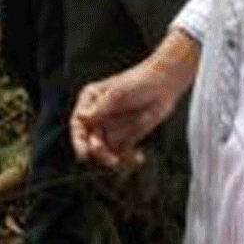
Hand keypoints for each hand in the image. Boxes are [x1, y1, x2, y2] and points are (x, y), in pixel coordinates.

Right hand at [71, 44, 192, 168]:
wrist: (164, 84)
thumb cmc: (139, 82)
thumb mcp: (118, 94)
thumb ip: (100, 108)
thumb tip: (81, 118)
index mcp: (90, 100)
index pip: (78, 124)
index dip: (78, 141)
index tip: (83, 155)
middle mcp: (97, 115)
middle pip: (91, 140)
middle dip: (100, 152)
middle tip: (112, 160)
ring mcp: (111, 126)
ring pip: (106, 149)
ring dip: (114, 158)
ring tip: (127, 160)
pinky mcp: (125, 135)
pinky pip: (122, 152)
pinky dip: (128, 158)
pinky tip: (139, 158)